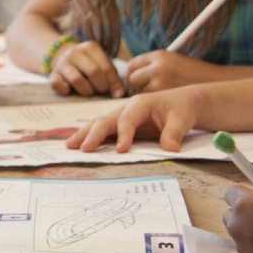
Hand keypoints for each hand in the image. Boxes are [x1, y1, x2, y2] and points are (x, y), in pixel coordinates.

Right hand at [48, 40, 126, 97]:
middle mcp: (74, 52)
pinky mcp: (52, 75)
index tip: (116, 93)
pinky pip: (58, 85)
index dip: (114, 83)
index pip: (106, 67)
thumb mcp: (103, 66)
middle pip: (93, 72)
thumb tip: (119, 94)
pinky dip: (66, 91)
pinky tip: (71, 90)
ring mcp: (62, 63)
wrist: (65, 60)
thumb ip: (113, 78)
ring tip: (89, 91)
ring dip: (86, 90)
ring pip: (76, 79)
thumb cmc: (90, 66)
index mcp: (90, 47)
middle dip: (101, 86)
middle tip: (102, 90)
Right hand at [66, 92, 196, 152]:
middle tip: (84, 148)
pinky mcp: (119, 123)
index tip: (121, 150)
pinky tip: (77, 142)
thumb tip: (170, 148)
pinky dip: (88, 135)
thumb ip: (174, 133)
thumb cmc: (181, 109)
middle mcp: (125, 108)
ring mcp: (120, 115)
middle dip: (93, 134)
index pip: (127, 120)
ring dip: (84, 134)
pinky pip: (101, 128)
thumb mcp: (183, 119)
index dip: (123, 134)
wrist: (181, 102)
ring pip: (98, 123)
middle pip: (105, 120)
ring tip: (69, 145)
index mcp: (140, 103)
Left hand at [126, 51, 216, 92]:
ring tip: (161, 94)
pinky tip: (165, 100)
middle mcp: (158, 66)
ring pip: (140, 90)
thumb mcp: (172, 62)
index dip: (132, 74)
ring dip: (145, 94)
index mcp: (159, 55)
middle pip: (132, 78)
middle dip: (136, 85)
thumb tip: (129, 77)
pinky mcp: (166, 94)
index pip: (132, 65)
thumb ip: (152, 66)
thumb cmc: (192, 74)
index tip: (137, 81)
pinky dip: (154, 101)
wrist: (217, 82)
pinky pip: (150, 99)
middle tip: (147, 90)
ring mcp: (161, 80)